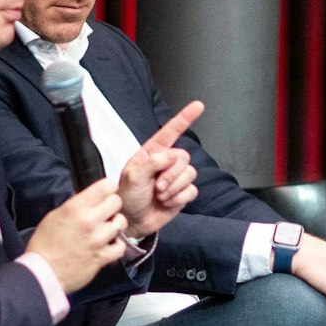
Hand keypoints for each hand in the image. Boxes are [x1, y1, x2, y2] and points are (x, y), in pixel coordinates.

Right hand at [27, 177, 126, 291]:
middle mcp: (88, 221)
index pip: (104, 187)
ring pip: (120, 223)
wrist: (43, 272)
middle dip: (112, 205)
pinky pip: (121, 246)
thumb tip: (87, 199)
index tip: (107, 192)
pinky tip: (109, 244)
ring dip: (115, 226)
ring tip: (106, 229)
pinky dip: (117, 245)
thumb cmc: (44, 245)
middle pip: (116, 202)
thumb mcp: (54, 216)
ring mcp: (97, 240)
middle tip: (106, 212)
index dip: (108, 188)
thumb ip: (73, 205)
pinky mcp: (102, 257)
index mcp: (75, 208)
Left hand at [117, 102, 203, 238]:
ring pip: (190, 174)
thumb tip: (171, 157)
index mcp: (153, 152)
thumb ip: (152, 162)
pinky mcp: (182, 193)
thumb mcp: (132, 175)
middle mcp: (166, 162)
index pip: (171, 131)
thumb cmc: (127, 195)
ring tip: (159, 195)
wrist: (132, 220)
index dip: (185, 118)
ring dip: (174, 188)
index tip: (198, 105)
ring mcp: (176, 178)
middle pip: (184, 157)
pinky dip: (179, 198)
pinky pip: (192, 190)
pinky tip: (167, 202)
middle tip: (156, 186)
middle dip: (171, 174)